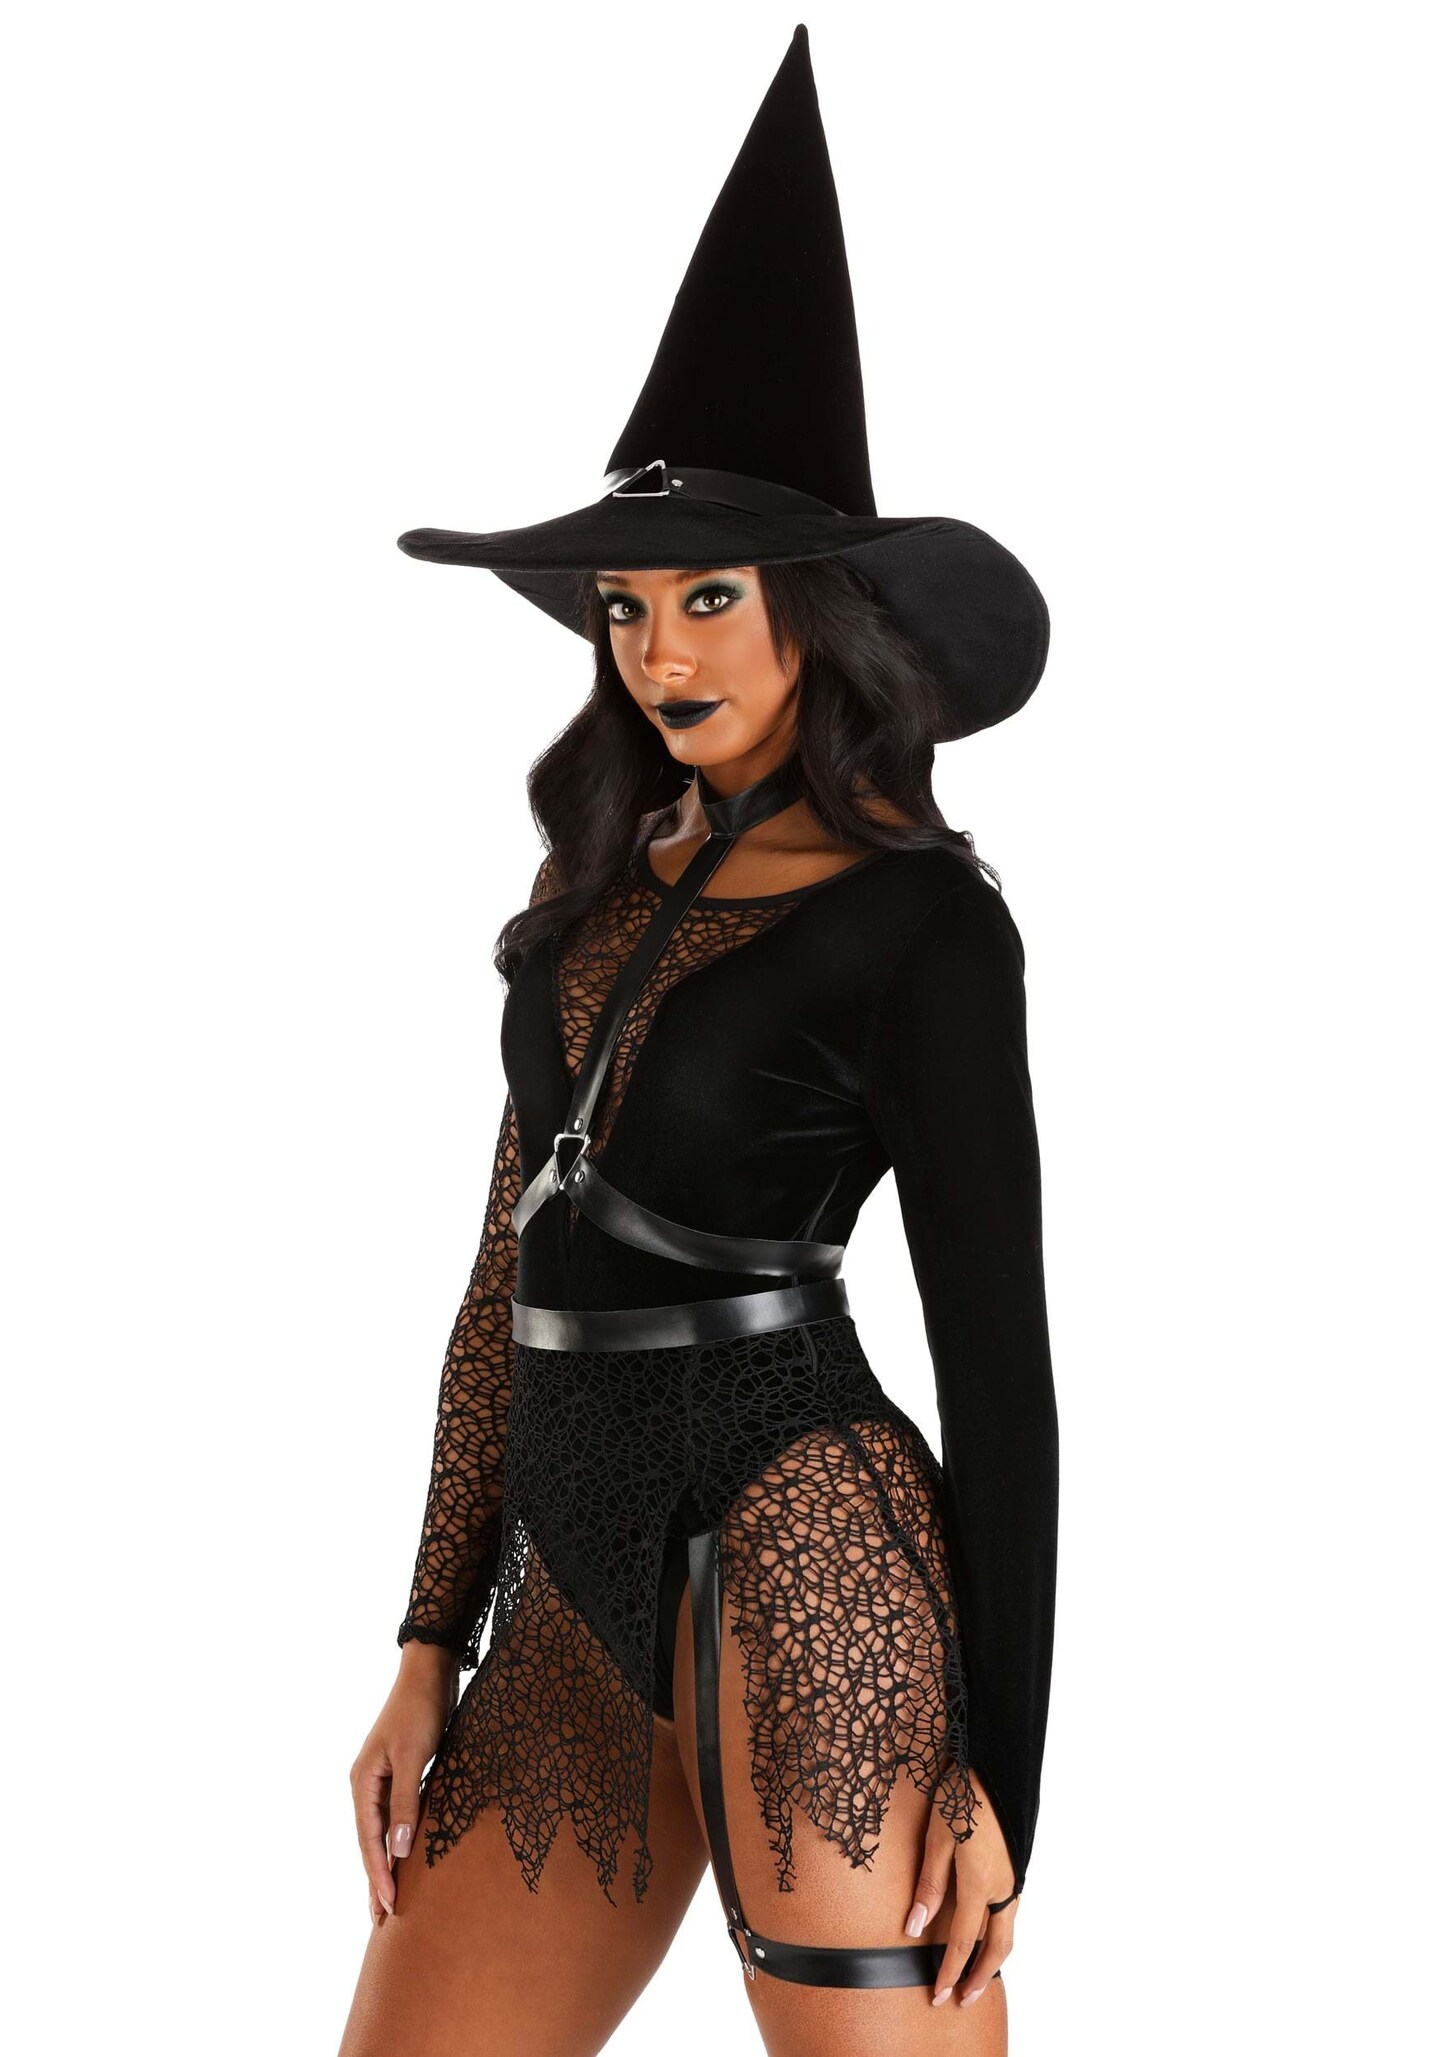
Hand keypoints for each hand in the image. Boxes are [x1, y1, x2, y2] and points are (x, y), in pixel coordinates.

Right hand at [349, 1644, 458, 1926]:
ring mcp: (381, 1778)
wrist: (430, 1671)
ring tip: (388, 1900)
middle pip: (369, 1841)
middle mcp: (366, 1783)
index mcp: (362, 1781)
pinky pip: (394, 1817)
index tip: (387, 1907)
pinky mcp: (400, 1773)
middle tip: (380, 1921)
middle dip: (375, 1879)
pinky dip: (398, 1841)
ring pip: (381, 1831)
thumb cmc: (420, 1711)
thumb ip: (404, 1802)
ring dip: (385, 1865)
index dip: (378, 1875)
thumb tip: (399, 1850)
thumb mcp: (412, 1757)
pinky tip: (404, 1857)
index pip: (369, 1839)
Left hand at [904, 1764, 1017, 2007]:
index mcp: (979, 1882)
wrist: (995, 1764)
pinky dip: (999, 1932)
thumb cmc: (961, 1796)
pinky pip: (1009, 1910)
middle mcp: (1002, 1886)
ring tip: (978, 1976)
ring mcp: (1013, 1876)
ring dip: (993, 1958)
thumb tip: (914, 1927)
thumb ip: (929, 1886)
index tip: (939, 1995)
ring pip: (1007, 1930)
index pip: (962, 1941)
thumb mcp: (937, 1839)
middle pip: (996, 1947)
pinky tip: (987, 1932)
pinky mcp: (1015, 1866)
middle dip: (980, 1977)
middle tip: (964, 1999)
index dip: (950, 1971)